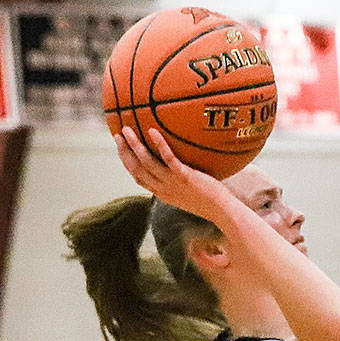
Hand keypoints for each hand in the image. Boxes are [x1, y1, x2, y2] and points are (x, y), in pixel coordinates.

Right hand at [116, 126, 232, 223]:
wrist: (222, 211)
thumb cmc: (210, 201)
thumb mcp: (189, 191)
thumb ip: (180, 179)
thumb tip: (179, 164)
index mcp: (162, 193)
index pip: (138, 177)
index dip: (127, 162)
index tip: (120, 148)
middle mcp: (163, 189)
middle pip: (136, 170)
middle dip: (124, 152)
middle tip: (117, 134)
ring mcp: (173, 184)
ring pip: (146, 163)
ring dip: (134, 146)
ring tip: (127, 129)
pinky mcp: (184, 177)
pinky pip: (168, 159)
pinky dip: (159, 145)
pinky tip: (153, 130)